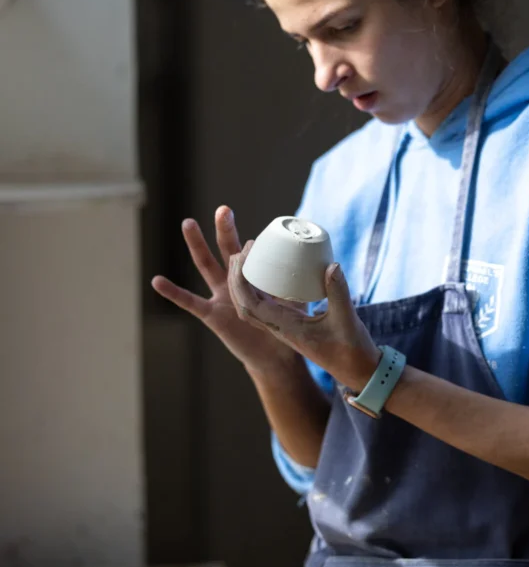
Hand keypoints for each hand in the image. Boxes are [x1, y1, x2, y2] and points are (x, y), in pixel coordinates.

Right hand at [151, 207, 298, 373]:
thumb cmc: (288, 327)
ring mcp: (221, 296)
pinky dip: (173, 292)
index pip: (253, 254)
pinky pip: (190, 302)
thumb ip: (307, 285)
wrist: (276, 358)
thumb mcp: (299, 302)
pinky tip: (157, 281)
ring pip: (207, 265)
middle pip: (227, 250)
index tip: (258, 240)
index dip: (254, 247)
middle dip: (225, 230)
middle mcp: (236, 282)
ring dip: (197, 244)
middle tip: (224, 208)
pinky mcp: (212, 315)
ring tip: (188, 223)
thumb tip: (333, 266)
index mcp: (256, 277)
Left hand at [228, 242, 381, 391]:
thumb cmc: (351, 349)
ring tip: (250, 256)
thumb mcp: (347, 318)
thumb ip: (338, 291)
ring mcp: (283, 326)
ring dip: (246, 282)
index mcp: (285, 329)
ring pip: (254, 305)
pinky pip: (268, 304)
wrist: (356, 370)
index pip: (250, 305)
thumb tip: (332, 264)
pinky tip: (268, 271)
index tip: (243, 256)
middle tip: (243, 250)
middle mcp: (279, 328)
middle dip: (236, 277)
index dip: (240, 281)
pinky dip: (262, 287)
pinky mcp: (291, 323)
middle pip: (244, 304)